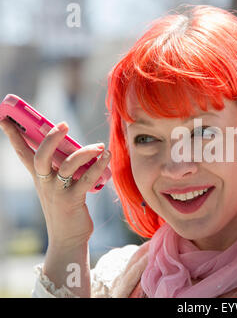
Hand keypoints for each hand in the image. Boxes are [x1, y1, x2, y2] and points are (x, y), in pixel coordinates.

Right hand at [0, 119, 110, 247]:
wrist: (68, 239)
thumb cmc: (65, 210)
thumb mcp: (57, 188)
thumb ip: (62, 171)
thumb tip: (78, 150)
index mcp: (39, 178)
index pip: (23, 154)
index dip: (14, 136)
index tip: (5, 118)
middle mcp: (45, 183)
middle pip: (41, 156)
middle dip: (50, 138)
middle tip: (63, 124)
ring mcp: (58, 192)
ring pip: (67, 165)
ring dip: (85, 152)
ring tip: (99, 146)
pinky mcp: (73, 200)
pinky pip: (86, 179)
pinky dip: (98, 166)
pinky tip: (107, 157)